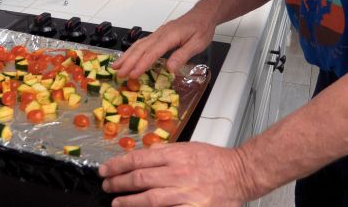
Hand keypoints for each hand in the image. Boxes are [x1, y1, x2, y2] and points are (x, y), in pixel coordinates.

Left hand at [100, 142, 252, 206]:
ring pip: (149, 197)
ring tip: (116, 202)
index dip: (118, 164)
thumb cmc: (216, 160)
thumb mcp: (188, 147)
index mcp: (176, 154)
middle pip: (140, 177)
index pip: (139, 158)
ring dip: (129, 200)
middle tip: (107, 186)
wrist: (241, 173)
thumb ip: (165, 151)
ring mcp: (185, 192)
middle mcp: (178, 172)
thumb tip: (143, 155)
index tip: (106, 170)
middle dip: (119, 182)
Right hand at [112, 6, 216, 78]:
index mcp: (170, 36)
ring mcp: (158, 33)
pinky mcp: (159, 34)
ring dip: (127, 56)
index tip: (132, 75)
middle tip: (118, 73)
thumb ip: (182, 55)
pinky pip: (143, 43)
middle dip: (129, 61)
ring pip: (139, 44)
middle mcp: (161, 33)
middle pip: (141, 48)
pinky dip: (133, 51)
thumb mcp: (197, 44)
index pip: (153, 52)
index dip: (142, 64)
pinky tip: (127, 57)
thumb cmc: (202, 29)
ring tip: (115, 66)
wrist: (204, 14)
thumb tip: (169, 69)